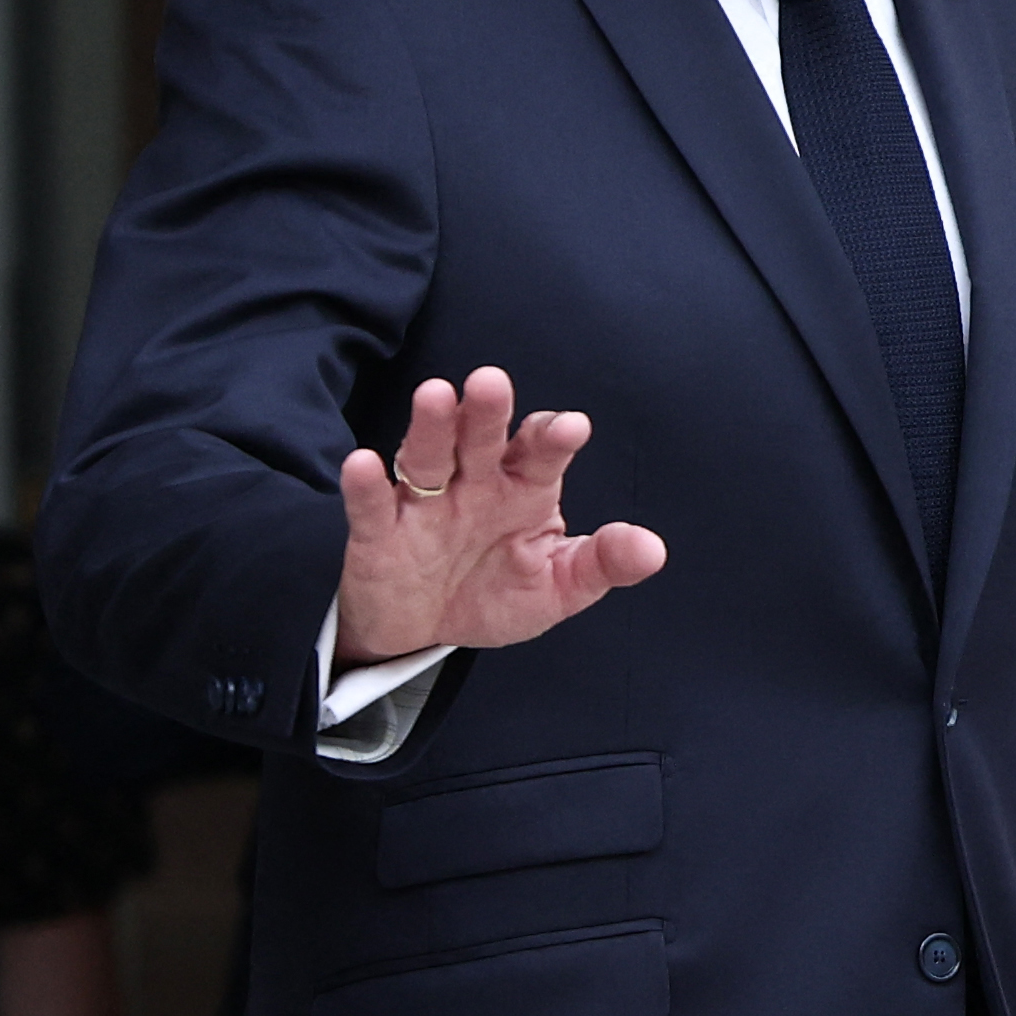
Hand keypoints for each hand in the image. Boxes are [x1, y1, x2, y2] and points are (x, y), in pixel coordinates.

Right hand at [336, 366, 666, 664]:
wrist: (423, 633)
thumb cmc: (494, 594)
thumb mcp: (556, 588)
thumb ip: (601, 565)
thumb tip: (652, 550)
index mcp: (522, 488)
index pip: (539, 452)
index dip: (552, 438)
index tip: (570, 429)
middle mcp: (473, 483)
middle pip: (480, 439)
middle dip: (487, 412)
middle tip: (492, 382)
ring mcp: (424, 504)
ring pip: (427, 456)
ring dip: (431, 426)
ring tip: (436, 395)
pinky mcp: (378, 533)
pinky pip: (371, 506)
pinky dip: (365, 485)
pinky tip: (363, 462)